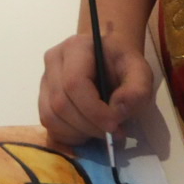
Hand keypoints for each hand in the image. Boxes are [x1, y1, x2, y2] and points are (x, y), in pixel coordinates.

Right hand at [40, 29, 153, 148]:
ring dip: (78, 133)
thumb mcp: (141, 73)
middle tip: (113, 133)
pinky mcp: (43, 99)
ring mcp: (44, 81)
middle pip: (60, 103)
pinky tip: (87, 131)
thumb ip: (137, 90)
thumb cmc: (123, 66)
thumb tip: (118, 110)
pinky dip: (68, 135)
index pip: (74, 84)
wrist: (110, 61)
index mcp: (75, 48)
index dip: (93, 111)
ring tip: (101, 131)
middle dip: (88, 126)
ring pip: (51, 117)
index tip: (115, 126)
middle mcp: (53, 61)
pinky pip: (48, 124)